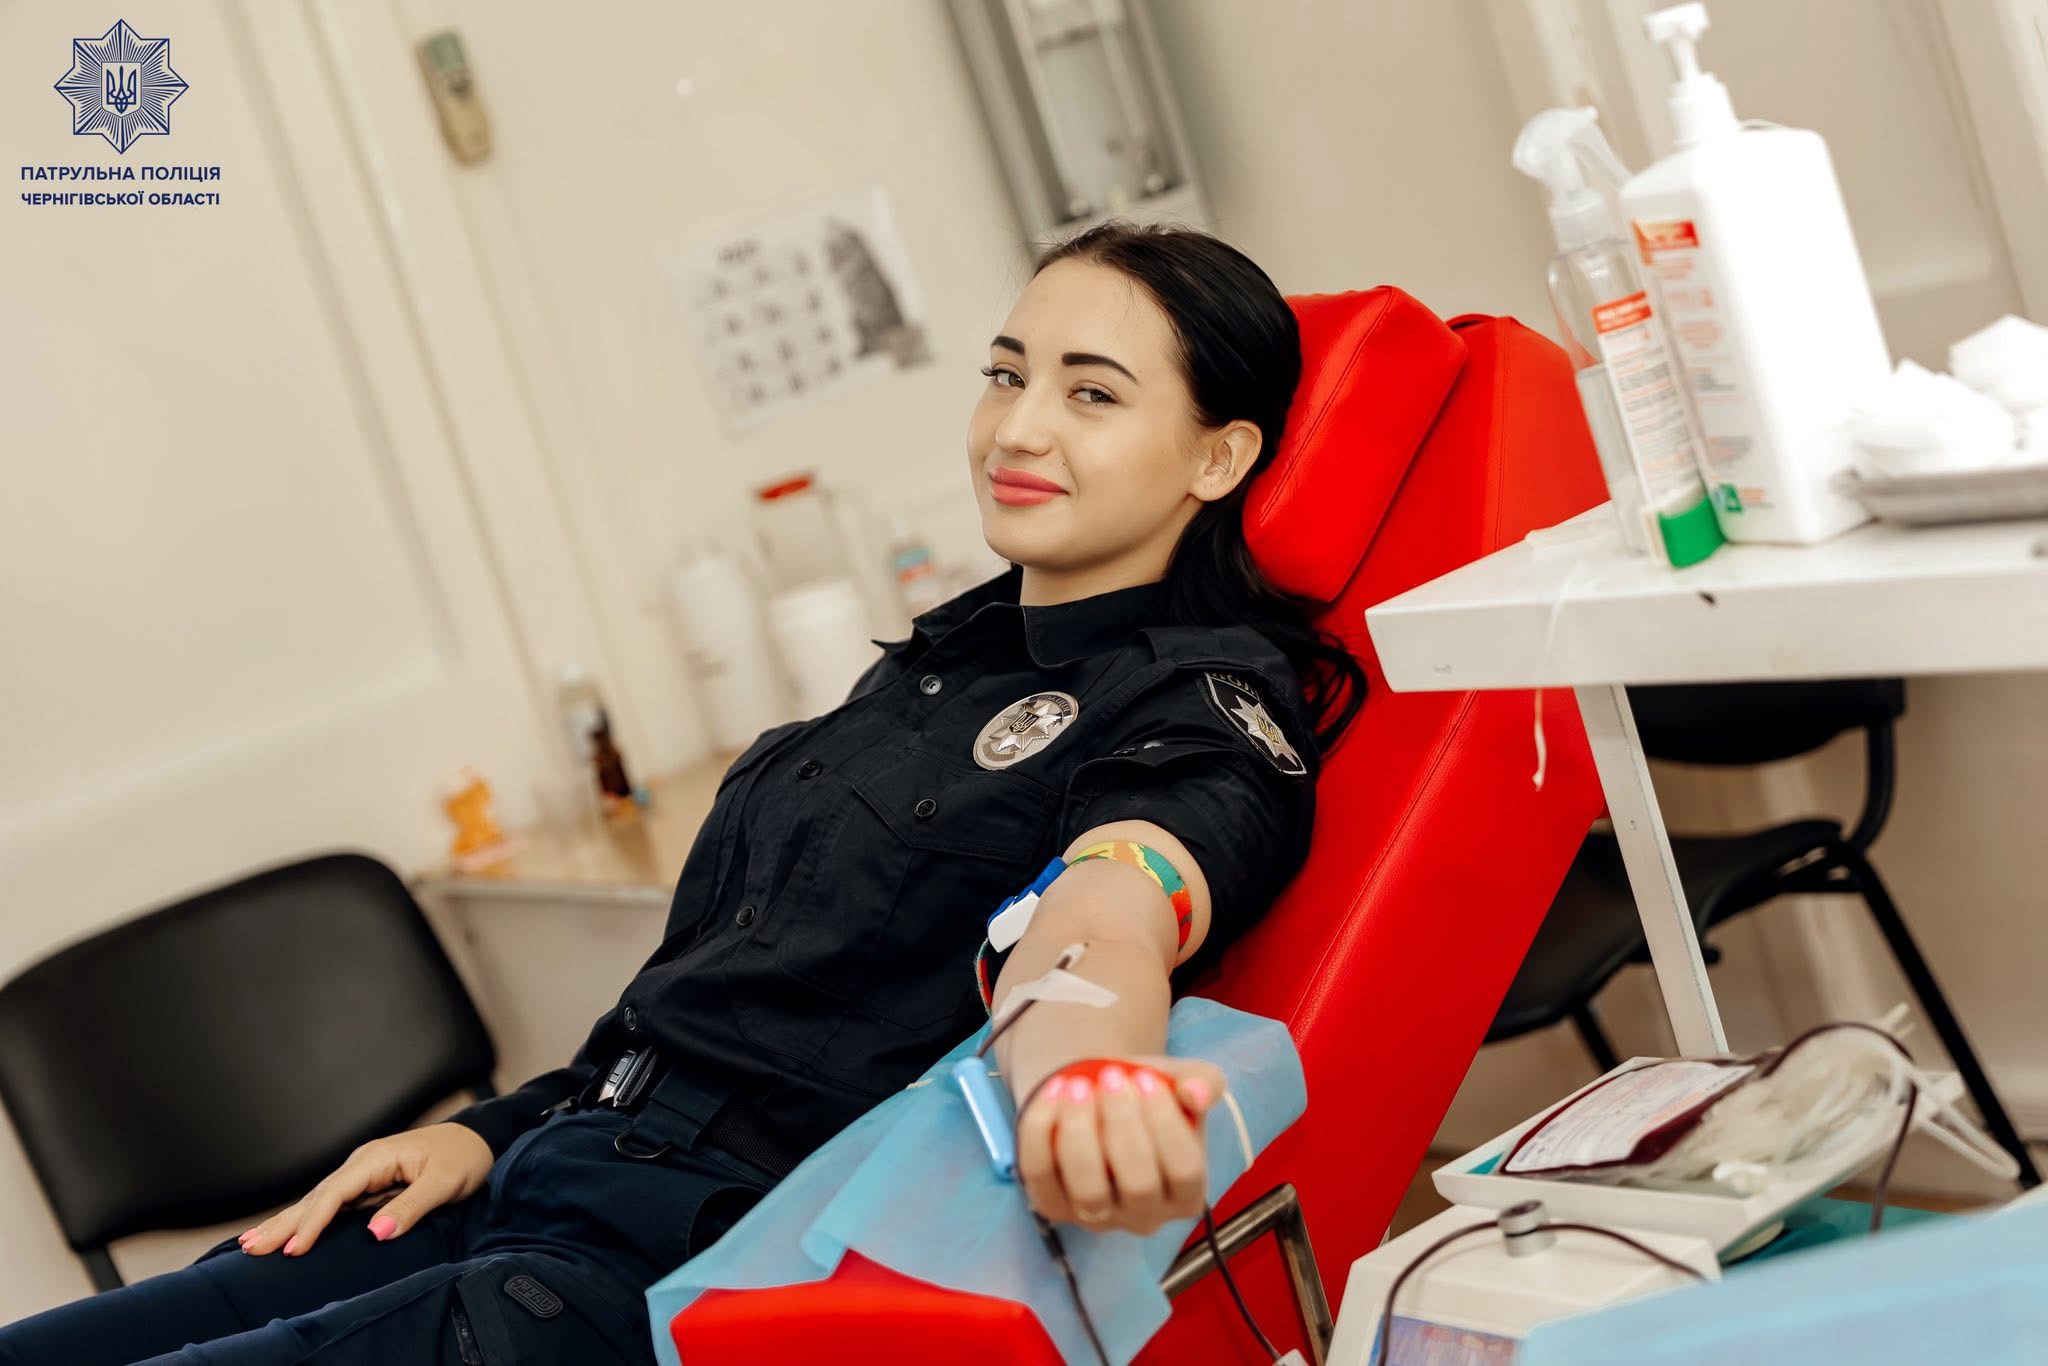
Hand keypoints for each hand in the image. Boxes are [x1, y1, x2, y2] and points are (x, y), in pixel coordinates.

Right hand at [237, 1122, 494, 1256]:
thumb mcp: (446, 1182)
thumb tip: (376, 1233)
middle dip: (283, 1222)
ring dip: (288, 1222)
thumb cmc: (465, 1158)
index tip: (293, 1250)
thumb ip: (412, 1206)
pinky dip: (307, 1219)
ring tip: (252, 1244)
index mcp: (376, 1158)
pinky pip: (331, 1205)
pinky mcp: (369, 1185)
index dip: (313, 1223)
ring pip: (318, 1201)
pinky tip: (289, 1233)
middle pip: (316, 1197)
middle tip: (249, 1247)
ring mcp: (363, 1174)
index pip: (335, 1195)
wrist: (480, 1140)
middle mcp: (363, 1164)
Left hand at [1015, 1055, 1224, 1234]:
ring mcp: (1095, 1218)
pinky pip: (1040, 1175)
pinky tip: (1054, 1093)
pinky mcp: (1052, 1205)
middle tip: (1112, 1076)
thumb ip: (1201, 1083)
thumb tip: (1197, 1093)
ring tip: (1079, 1086)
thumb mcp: (1180, 1080)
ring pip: (1087, 1191)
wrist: (1095, 1092)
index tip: (1145, 1080)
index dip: (1166, 1124)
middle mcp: (1144, 1216)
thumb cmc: (1145, 1093)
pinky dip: (1041, 1131)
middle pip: (1139, 1186)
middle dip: (1124, 1125)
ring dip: (1081, 1132)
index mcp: (1185, 1194)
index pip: (1185, 1172)